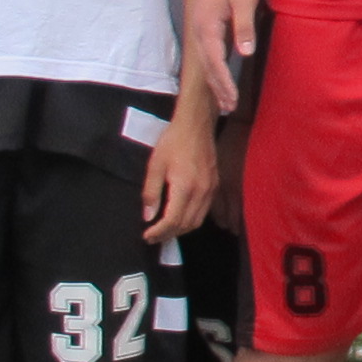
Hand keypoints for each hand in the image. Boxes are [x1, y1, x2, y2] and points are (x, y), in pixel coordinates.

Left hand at [143, 113, 216, 244]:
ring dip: (180, 230)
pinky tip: (179, 217)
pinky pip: (204, 211)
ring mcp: (211, 189)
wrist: (197, 125)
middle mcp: (202, 192)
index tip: (147, 236)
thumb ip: (151, 193)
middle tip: (153, 237)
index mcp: (185, 186)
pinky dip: (191, 220)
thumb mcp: (155, 165)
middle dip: (169, 234)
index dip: (159, 232)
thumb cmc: (173, 142)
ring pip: (197, 221)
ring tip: (164, 231)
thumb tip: (148, 216)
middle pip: (186, 225)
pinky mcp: (215, 186)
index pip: (173, 220)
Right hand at [188, 0, 257, 117]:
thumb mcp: (244, 0)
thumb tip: (244, 53)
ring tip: (225, 101)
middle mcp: (199, 31)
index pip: (215, 62)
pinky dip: (214, 68)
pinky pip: (208, 53)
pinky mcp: (204, 25)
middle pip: (207, 67)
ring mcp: (199, 28)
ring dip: (215, 81)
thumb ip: (244, 26)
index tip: (233, 101)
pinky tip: (221, 75)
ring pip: (206, 61)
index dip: (224, 83)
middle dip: (218, 88)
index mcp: (207, 27)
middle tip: (229, 108)